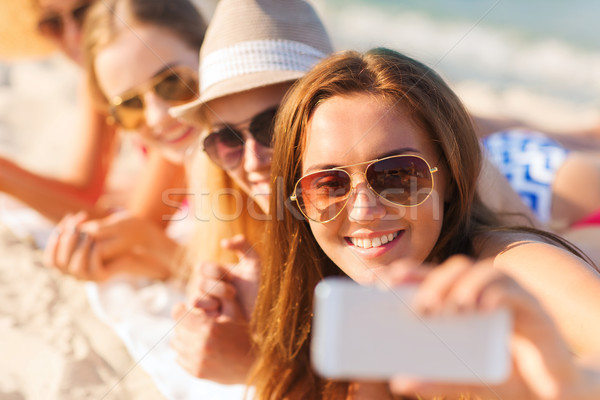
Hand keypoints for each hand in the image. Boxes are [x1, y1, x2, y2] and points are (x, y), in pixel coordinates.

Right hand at [43, 210, 174, 279]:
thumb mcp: (92, 231)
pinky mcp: (102, 277)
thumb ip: (78, 230)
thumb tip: (67, 221)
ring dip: (79, 249)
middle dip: (66, 241)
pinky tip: (97, 242)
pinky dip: (93, 254)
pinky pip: (93, 269)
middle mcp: (74, 272)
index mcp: (68, 263)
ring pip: (74, 268)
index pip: (50, 258)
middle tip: (77, 225)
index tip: (68, 219)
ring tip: (88, 233)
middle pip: (59, 263)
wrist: (133, 247)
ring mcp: (88, 277)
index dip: (54, 240)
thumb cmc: (112, 236)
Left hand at [170, 294, 253, 383]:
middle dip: (184, 323)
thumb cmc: (244, 332)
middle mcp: (201, 346)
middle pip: (177, 328)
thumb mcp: (234, 310)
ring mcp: (198, 361)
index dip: (181, 308)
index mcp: (210, 328)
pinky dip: (186, 351)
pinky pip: (179, 358)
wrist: (254, 363)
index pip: (178, 314)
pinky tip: (200, 347)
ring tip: (197, 334)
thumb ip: (219, 294)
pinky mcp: (197, 372)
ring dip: (184, 337)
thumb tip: (201, 282)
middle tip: (196, 321)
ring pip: (176, 343)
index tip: (186, 308)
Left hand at [381, 256, 585, 399]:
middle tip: (422, 305)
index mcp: (466, 303)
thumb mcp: (468, 376)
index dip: (413, 272)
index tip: (387, 278)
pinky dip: (498, 295)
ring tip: (451, 307)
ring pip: (487, 272)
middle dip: (436, 281)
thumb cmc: (507, 377)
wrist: (553, 393)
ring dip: (466, 285)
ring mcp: (512, 297)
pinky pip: (517, 293)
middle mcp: (487, 293)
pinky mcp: (536, 311)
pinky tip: (483, 307)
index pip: (435, 278)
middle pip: (458, 269)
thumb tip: (399, 381)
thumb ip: (439, 378)